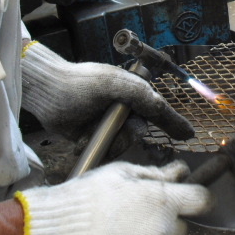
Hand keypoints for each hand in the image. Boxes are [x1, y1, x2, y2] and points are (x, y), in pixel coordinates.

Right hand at [16, 161, 211, 234]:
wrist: (52, 231)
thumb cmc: (86, 197)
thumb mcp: (121, 172)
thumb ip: (155, 175)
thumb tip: (179, 172)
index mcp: (162, 201)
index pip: (201, 200)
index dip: (198, 198)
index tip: (191, 199)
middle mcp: (160, 231)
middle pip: (178, 229)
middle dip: (163, 223)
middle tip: (135, 217)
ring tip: (110, 233)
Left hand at [21, 42, 193, 143]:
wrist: (46, 93)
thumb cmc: (80, 83)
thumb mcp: (114, 84)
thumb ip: (141, 95)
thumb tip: (160, 106)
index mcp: (132, 93)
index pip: (158, 110)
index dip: (173, 123)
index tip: (188, 134)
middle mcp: (123, 109)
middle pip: (139, 131)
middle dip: (126, 134)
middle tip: (112, 124)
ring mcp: (108, 124)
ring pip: (123, 143)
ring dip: (109, 141)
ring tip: (89, 131)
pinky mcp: (94, 137)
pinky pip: (107, 150)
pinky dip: (98, 147)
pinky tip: (83, 138)